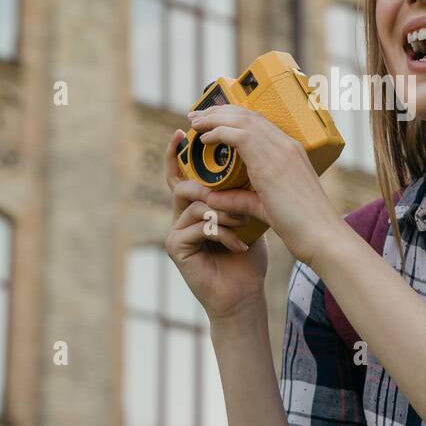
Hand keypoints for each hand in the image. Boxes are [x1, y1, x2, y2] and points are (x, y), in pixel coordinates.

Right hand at [162, 129, 268, 323]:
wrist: (245, 293)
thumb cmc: (248, 255)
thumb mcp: (248, 214)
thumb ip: (240, 191)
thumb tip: (250, 155)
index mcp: (195, 205)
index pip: (183, 174)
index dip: (178, 154)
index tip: (182, 132)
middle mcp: (180, 215)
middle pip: (184, 184)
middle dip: (211, 186)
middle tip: (237, 197)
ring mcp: (175, 231)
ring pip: (194, 203)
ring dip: (224, 212)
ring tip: (243, 224)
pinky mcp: (176, 248)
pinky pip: (198, 226)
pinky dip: (223, 233)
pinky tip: (239, 245)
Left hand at [186, 105, 347, 269]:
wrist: (321, 235)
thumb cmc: (300, 226)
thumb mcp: (265, 207)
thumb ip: (239, 199)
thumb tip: (213, 196)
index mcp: (290, 151)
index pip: (259, 122)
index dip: (233, 116)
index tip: (212, 119)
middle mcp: (287, 145)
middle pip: (248, 115)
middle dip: (219, 111)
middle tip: (197, 115)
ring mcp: (281, 151)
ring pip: (242, 120)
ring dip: (214, 119)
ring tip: (195, 123)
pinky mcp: (272, 163)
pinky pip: (240, 136)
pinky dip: (219, 133)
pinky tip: (205, 139)